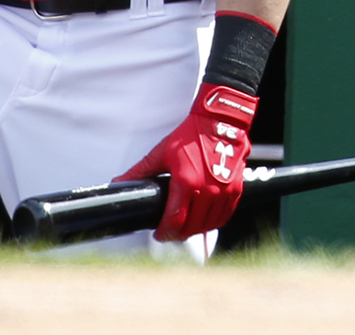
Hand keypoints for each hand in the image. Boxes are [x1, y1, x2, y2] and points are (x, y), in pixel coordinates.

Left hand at [117, 83, 256, 240]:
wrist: (222, 121)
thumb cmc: (192, 133)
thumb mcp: (162, 153)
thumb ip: (140, 171)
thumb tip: (118, 182)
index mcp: (187, 182)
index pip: (175, 221)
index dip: (165, 233)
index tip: (159, 234)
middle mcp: (208, 190)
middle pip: (191, 228)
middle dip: (178, 234)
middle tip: (169, 232)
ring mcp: (224, 191)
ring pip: (208, 225)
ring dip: (195, 230)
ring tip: (186, 227)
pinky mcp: (236, 189)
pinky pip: (224, 216)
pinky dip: (213, 222)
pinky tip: (204, 219)